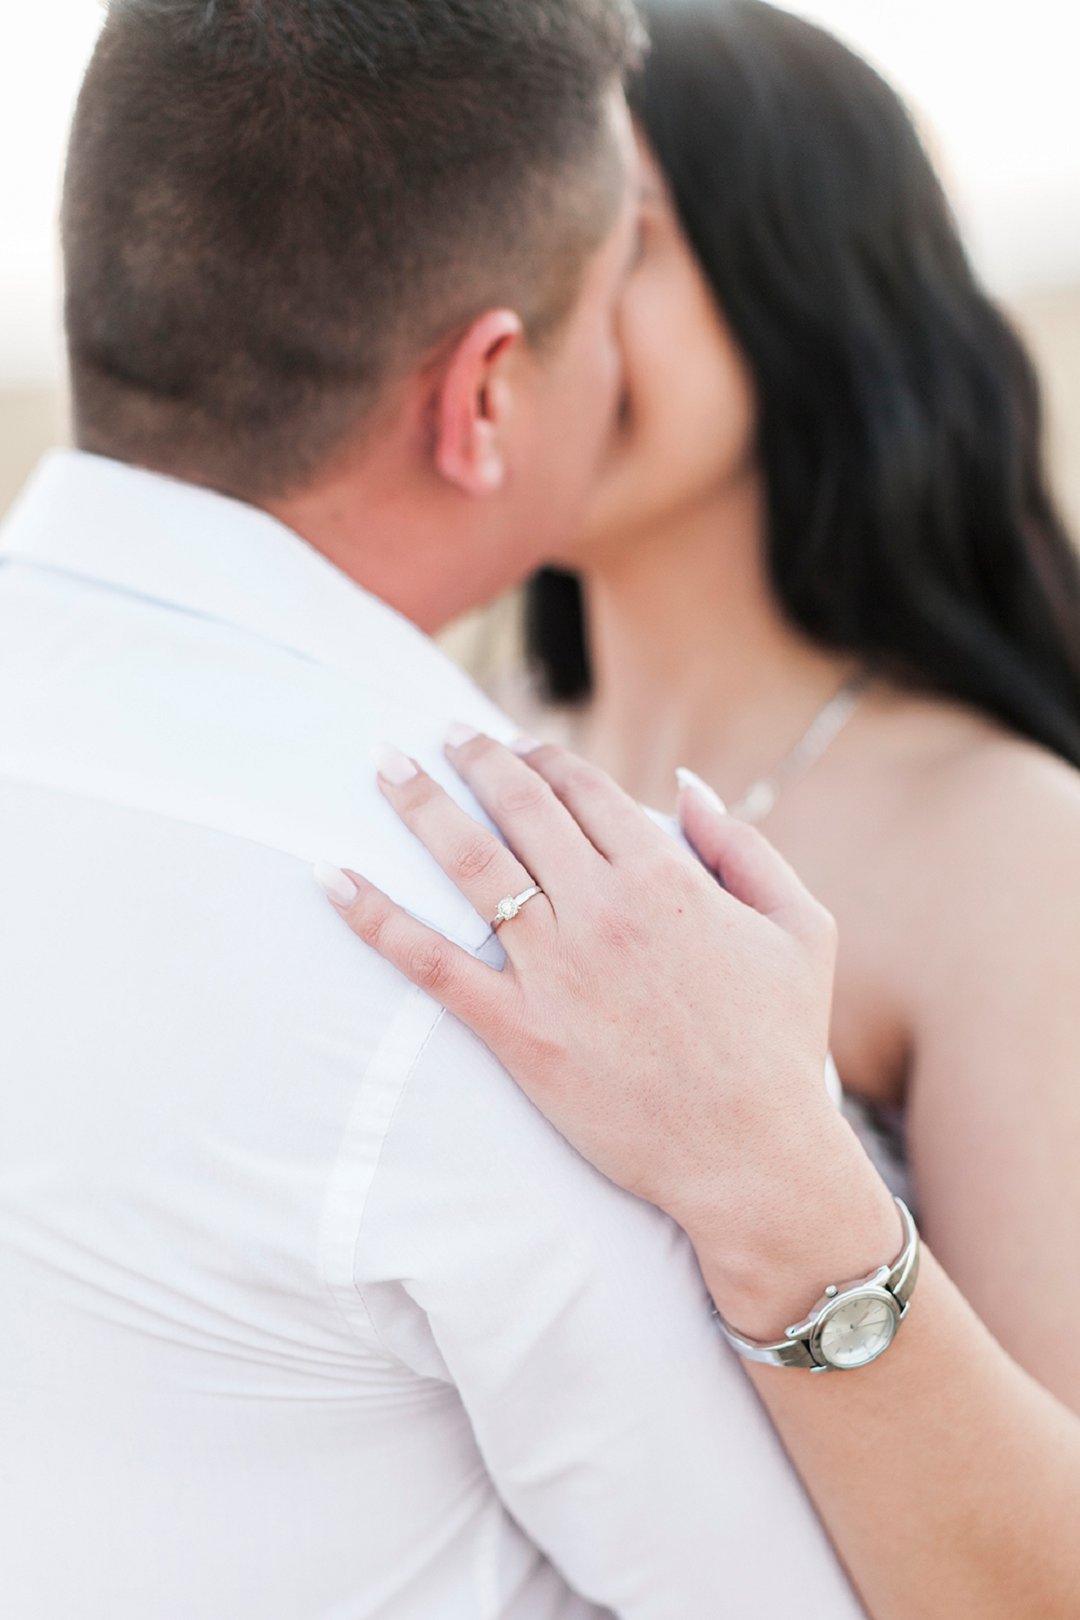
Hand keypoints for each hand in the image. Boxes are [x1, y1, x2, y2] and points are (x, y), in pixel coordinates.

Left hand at [317, 731, 896, 1330]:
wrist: (753, 1158)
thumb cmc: (782, 1045)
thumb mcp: (801, 928)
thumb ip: (743, 847)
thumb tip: (683, 786)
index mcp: (667, 879)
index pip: (585, 789)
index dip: (543, 757)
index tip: (515, 745)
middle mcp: (603, 910)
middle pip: (520, 808)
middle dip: (473, 758)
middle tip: (440, 732)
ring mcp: (555, 971)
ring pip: (470, 864)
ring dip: (419, 804)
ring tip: (384, 764)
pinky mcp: (519, 1033)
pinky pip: (433, 964)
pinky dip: (376, 917)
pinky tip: (332, 877)